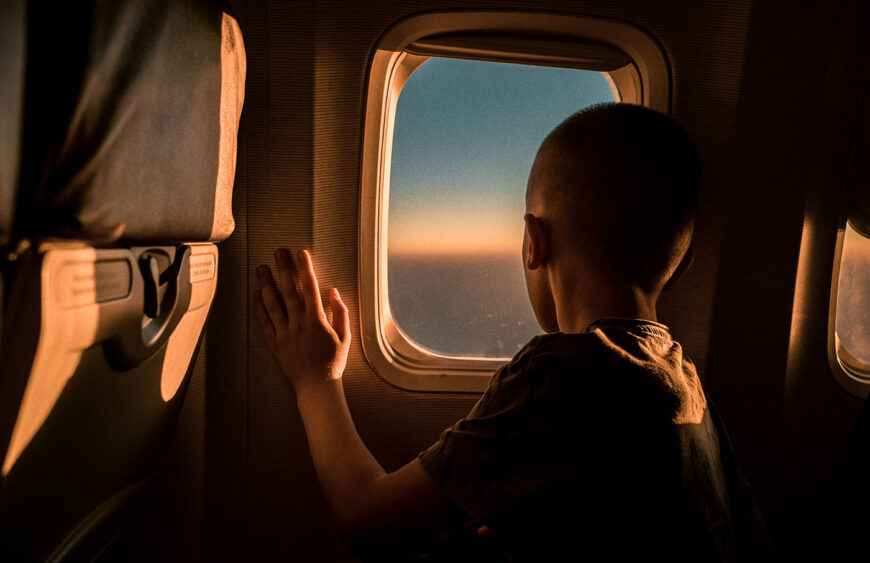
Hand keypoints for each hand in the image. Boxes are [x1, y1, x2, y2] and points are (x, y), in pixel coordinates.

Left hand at [254, 248, 350, 394]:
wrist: (316, 386)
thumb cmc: (333, 362)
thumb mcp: (345, 337)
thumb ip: (340, 312)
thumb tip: (333, 292)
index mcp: (317, 320)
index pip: (310, 288)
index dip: (305, 269)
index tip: (302, 254)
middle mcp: (298, 324)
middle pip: (289, 291)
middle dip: (283, 269)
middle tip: (278, 252)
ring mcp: (284, 333)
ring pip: (273, 303)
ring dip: (267, 283)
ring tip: (262, 268)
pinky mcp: (274, 343)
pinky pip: (265, 321)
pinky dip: (259, 306)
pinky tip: (257, 293)